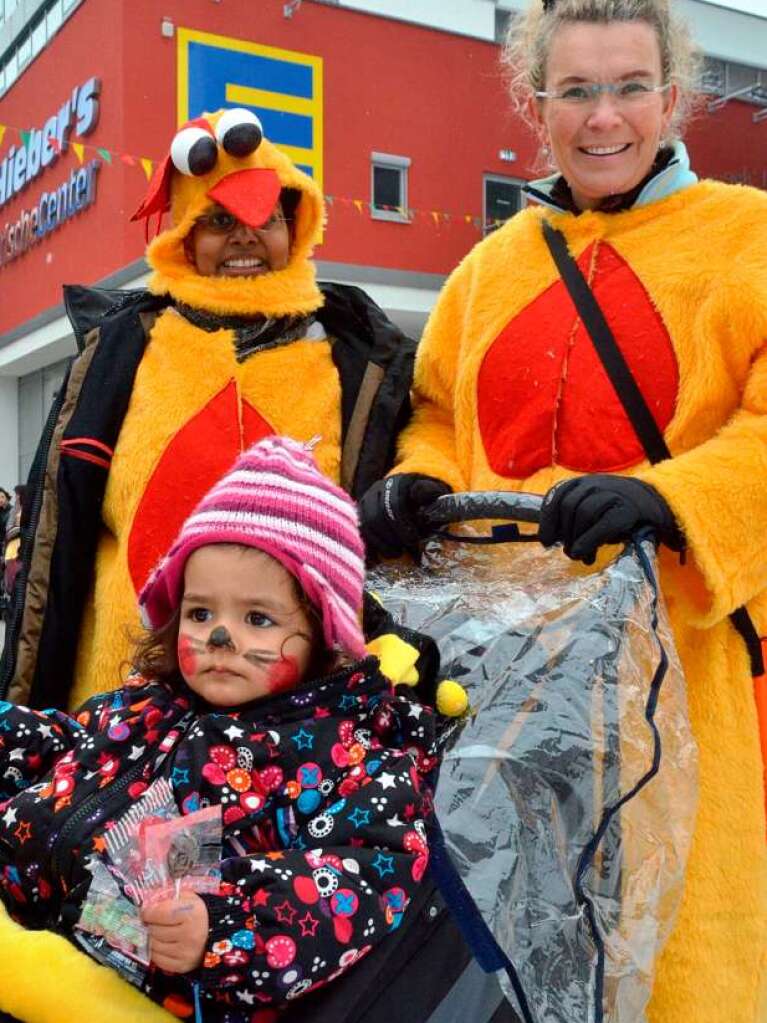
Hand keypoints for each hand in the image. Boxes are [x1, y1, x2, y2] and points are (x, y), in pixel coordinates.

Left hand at [141, 891, 208, 973]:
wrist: (211, 934)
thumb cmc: (194, 913)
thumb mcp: (185, 898)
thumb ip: (166, 897)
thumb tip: (145, 903)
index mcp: (193, 913)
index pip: (160, 913)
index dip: (149, 912)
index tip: (146, 912)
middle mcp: (191, 935)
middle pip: (155, 930)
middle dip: (150, 925)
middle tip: (153, 922)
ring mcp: (186, 953)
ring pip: (154, 946)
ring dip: (151, 938)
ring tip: (158, 932)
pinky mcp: (181, 966)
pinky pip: (157, 960)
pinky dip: (156, 952)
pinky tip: (162, 944)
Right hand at [359, 474, 451, 560]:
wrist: (409, 492)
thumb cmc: (425, 497)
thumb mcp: (434, 492)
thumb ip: (430, 493)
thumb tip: (418, 493)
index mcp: (396, 483)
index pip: (394, 504)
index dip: (402, 524)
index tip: (413, 540)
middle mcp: (377, 490)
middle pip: (376, 516)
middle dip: (390, 537)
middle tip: (402, 551)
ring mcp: (365, 502)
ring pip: (364, 526)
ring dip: (380, 544)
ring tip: (395, 553)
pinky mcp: (359, 516)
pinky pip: (359, 533)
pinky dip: (368, 547)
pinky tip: (378, 559)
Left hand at [538, 475, 683, 564]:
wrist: (654, 503)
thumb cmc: (615, 510)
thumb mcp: (590, 508)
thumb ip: (570, 519)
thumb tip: (548, 540)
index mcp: (582, 482)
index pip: (557, 496)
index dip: (548, 520)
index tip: (546, 541)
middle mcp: (595, 484)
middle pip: (569, 506)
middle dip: (564, 533)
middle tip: (567, 551)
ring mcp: (613, 494)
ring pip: (584, 514)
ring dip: (577, 540)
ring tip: (580, 556)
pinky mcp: (627, 510)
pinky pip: (603, 525)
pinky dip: (589, 541)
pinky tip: (586, 555)